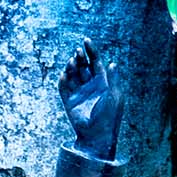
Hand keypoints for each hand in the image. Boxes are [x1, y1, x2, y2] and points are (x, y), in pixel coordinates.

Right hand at [56, 39, 119, 160]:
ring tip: (72, 62)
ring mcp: (79, 93)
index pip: (96, 62)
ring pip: (73, 74)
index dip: (91, 50)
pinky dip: (63, 80)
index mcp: (102, 82)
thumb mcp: (114, 96)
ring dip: (71, 67)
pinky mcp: (69, 101)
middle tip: (77, 52)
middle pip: (83, 66)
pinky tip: (64, 74)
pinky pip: (63, 88)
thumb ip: (112, 80)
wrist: (97, 136)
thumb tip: (112, 63)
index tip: (86, 40)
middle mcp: (90, 85)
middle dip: (80, 57)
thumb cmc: (109, 117)